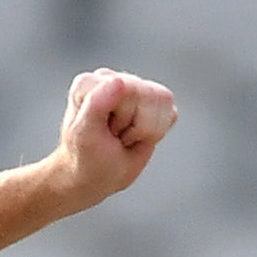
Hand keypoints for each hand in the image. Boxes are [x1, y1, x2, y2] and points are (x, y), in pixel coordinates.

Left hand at [46, 68, 176, 208]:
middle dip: (135, 125)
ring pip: (163, 101)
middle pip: (148, 94)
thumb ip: (96, 105)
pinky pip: (171, 114)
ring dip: (146, 130)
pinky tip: (137, 136)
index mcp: (90, 83)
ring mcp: (134, 88)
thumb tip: (118, 80)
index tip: (102, 132)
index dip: (121, 118)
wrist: (95, 178)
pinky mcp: (152, 102)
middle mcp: (112, 78)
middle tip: (114, 137)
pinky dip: (157, 133)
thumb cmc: (86, 159)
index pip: (127, 88)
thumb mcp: (85, 136)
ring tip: (124, 137)